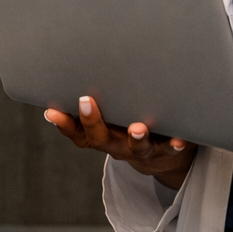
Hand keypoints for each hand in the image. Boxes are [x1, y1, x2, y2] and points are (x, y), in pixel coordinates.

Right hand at [45, 95, 196, 189]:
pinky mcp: (166, 149)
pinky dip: (174, 145)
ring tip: (137, 128)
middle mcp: (118, 145)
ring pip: (137, 147)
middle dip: (92, 121)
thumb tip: (65, 75)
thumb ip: (92, 104)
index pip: (76, 133)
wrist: (161, 156)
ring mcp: (142, 149)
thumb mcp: (108, 119)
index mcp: (101, 136)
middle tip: (85, 101)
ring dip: (136, 137)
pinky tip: (180, 139)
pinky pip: (170, 149)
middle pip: (101, 139)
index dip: (64, 123)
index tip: (52, 110)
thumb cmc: (127, 127)